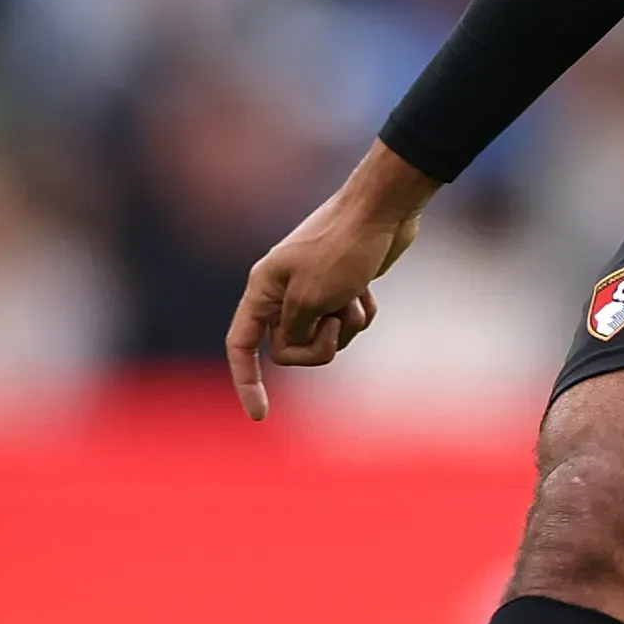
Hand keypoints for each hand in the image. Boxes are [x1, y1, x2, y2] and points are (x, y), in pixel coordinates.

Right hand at [225, 145, 437, 417]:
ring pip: (324, 338)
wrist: (383, 208)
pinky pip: (348, 322)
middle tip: (336, 319)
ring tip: (354, 296)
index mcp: (263, 289)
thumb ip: (294, 333)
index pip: (240, 344)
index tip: (260, 415)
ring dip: (346, 327)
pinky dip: (361, 312)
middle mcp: (282, 290)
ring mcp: (314, 288)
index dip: (246, 381)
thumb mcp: (311, 299)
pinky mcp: (343, 286)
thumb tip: (291, 349)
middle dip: (319, 344)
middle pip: (290, 349)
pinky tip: (368, 289)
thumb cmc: (343, 248)